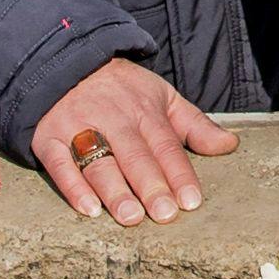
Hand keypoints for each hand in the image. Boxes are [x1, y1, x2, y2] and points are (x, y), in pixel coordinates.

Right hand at [29, 54, 239, 225]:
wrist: (66, 62)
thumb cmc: (122, 89)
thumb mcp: (162, 96)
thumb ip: (195, 125)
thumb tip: (230, 145)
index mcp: (145, 110)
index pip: (166, 146)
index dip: (179, 174)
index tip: (191, 201)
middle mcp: (113, 118)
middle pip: (134, 155)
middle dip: (150, 185)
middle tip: (164, 214)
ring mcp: (78, 127)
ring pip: (99, 162)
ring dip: (115, 190)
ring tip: (130, 217)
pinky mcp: (48, 137)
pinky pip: (60, 164)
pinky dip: (73, 186)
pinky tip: (88, 209)